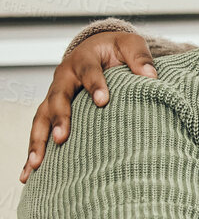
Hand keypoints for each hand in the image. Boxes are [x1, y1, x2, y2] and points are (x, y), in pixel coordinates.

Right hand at [22, 29, 155, 181]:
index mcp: (83, 60)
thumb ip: (139, 57)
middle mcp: (63, 78)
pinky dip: (33, 152)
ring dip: (38, 140)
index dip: (95, 85)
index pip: (88, 72)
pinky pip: (39, 132)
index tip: (103, 101)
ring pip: (41, 118)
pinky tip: (28, 174)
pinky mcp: (52, 111)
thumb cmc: (116, 49)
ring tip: (37, 163)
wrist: (99, 48)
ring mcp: (54, 96)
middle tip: (63, 138)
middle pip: (57, 98)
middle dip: (59, 118)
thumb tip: (151, 75)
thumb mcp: (130, 45)